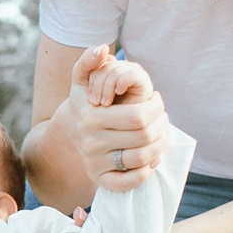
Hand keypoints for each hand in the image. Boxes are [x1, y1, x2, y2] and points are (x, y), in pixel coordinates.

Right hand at [61, 42, 167, 192]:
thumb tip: (102, 50)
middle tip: (162, 117)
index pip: (138, 116)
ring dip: (160, 146)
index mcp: (91, 116)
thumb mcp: (82, 78)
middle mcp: (91, 141)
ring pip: (141, 158)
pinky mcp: (99, 179)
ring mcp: (94, 162)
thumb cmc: (86, 101)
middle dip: (162, 125)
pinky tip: (152, 158)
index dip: (156, 108)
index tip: (157, 100)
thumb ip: (90, 61)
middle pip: (144, 136)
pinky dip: (147, 171)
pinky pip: (130, 182)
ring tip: (161, 134)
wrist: (69, 132)